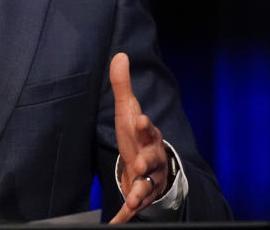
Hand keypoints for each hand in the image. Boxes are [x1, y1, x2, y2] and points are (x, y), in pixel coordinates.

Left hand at [108, 52, 168, 223]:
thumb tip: (119, 55)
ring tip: (134, 196)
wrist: (148, 167)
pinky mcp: (141, 195)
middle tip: (140, 160)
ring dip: (140, 190)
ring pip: (148, 184)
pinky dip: (126, 214)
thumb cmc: (136, 136)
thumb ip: (122, 85)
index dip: (145, 125)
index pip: (148, 128)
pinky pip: (135, 206)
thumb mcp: (128, 111)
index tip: (140, 119)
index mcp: (148, 136)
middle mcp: (152, 157)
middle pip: (152, 157)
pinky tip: (117, 221)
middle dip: (147, 159)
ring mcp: (149, 178)